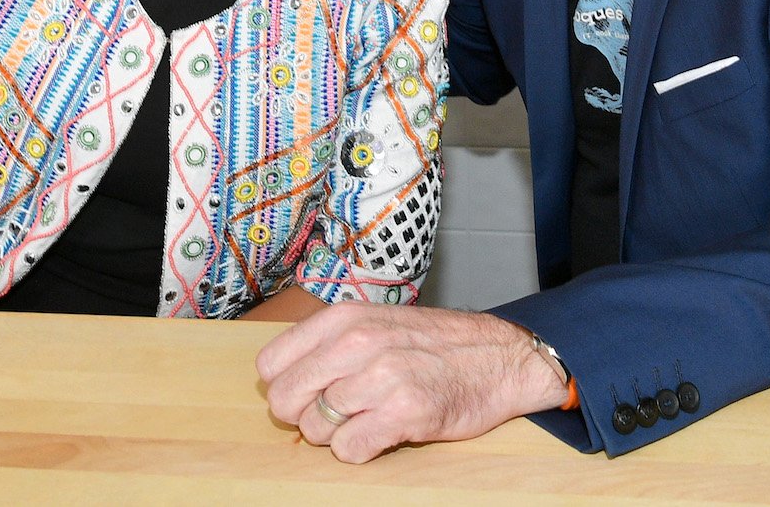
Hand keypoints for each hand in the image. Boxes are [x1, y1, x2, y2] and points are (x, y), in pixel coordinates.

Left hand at [256, 303, 567, 462]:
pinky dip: (359, 451)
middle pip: (285, 399)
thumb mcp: (375, 324)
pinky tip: (381, 435)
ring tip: (366, 421)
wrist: (498, 356)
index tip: (308, 393)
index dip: (284, 386)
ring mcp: (382, 376)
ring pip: (315, 427)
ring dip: (335, 435)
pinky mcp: (405, 411)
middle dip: (303, 415)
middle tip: (334, 415)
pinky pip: (349, 449)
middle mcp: (358, 342)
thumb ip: (329, 345)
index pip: (271, 364)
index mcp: (344, 318)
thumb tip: (280, 380)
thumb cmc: (432, 345)